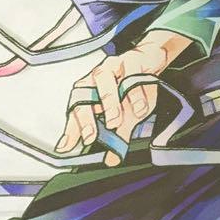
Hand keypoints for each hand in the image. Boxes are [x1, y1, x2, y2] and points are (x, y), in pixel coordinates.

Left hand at [56, 48, 157, 166]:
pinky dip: (136, 93)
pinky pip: (131, 75)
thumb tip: (112, 159)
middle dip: (87, 118)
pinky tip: (138, 108)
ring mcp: (112, 67)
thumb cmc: (130, 86)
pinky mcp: (132, 61)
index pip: (75, 111)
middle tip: (92, 137)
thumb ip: (116, 136)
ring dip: (109, 103)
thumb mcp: (124, 114)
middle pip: (84, 96)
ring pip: (104, 81)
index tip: (70, 147)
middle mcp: (95, 78)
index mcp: (89, 91)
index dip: (72, 129)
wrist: (149, 61)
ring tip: (115, 121)